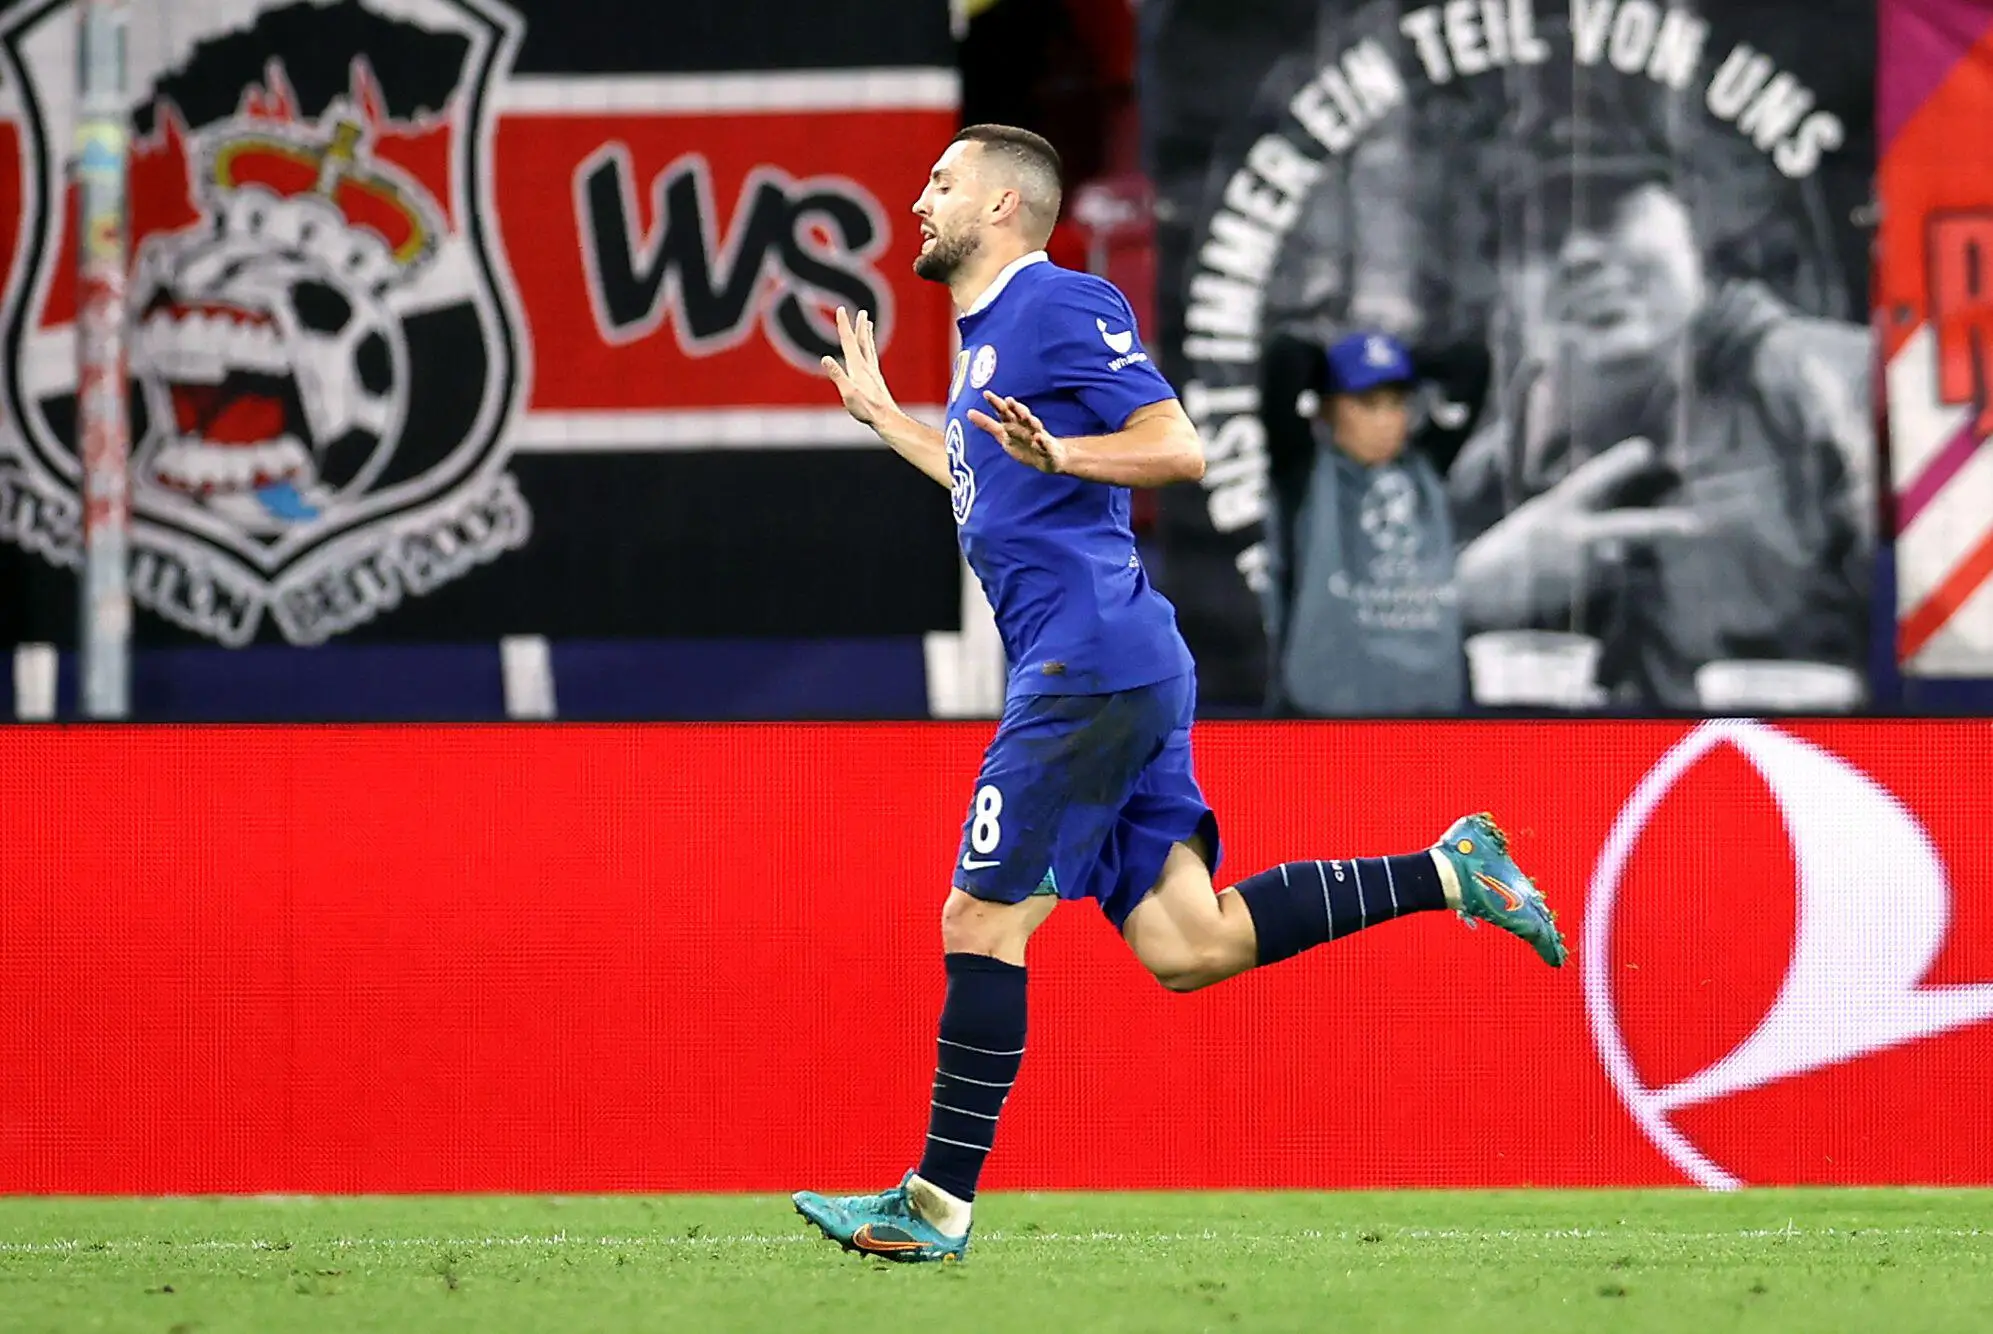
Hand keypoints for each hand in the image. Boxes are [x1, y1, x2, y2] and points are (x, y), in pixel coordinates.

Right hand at [821, 306, 897, 427]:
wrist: (887, 419)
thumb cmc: (866, 410)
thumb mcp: (848, 393)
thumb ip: (837, 375)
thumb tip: (825, 358)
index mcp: (858, 367)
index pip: (849, 341)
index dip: (844, 325)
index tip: (841, 309)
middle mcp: (867, 366)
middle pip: (863, 341)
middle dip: (859, 326)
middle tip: (861, 312)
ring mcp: (873, 373)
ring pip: (869, 348)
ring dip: (867, 334)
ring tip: (868, 323)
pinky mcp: (876, 380)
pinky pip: (872, 358)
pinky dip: (870, 348)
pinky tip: (870, 351)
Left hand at [968, 392, 1068, 473]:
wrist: (1050, 457)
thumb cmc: (1023, 443)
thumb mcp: (1003, 435)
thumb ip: (987, 424)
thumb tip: (968, 412)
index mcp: (1014, 423)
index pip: (1003, 411)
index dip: (995, 403)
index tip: (986, 393)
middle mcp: (1027, 426)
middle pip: (1020, 415)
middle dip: (1015, 408)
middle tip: (1009, 400)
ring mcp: (1038, 436)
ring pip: (1034, 426)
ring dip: (1029, 420)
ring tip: (1024, 414)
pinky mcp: (1048, 448)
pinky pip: (1045, 445)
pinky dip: (1042, 442)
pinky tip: (1038, 438)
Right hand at [1458, 436, 1705, 623]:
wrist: (1471, 590)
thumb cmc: (1502, 556)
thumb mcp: (1535, 526)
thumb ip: (1576, 530)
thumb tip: (1620, 554)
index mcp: (1553, 509)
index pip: (1590, 481)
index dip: (1618, 465)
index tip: (1645, 450)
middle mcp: (1568, 535)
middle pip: (1625, 529)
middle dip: (1659, 527)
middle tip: (1694, 527)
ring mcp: (1572, 567)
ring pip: (1608, 566)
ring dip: (1593, 569)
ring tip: (1551, 573)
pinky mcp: (1572, 595)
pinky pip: (1595, 589)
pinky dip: (1582, 588)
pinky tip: (1552, 590)